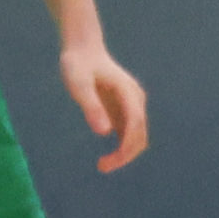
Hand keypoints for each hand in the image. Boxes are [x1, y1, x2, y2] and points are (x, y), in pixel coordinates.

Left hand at [60, 41, 150, 171]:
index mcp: (128, 92)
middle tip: (102, 166)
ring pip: (138, 136)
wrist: (83, 51)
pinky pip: (128, 134)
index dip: (126, 146)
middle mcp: (135, 100)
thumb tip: (104, 133)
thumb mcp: (79, 85)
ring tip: (102, 165)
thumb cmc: (78, 65)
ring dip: (125, 153)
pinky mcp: (124, 110)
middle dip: (126, 154)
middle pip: (140, 134)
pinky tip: (106, 157)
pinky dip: (121, 148)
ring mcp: (132, 106)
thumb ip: (91, 107)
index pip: (135, 124)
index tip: (110, 161)